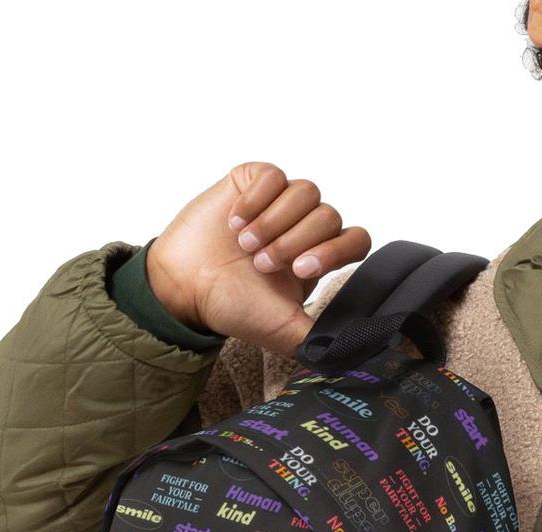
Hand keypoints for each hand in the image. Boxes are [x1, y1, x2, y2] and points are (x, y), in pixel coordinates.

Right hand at [144, 162, 371, 356]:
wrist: (185, 287)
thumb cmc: (233, 307)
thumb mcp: (285, 331)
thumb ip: (321, 337)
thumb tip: (354, 347)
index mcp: (317, 259)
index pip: (356, 240)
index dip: (334, 251)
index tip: (300, 270)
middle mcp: (304, 228)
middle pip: (329, 215)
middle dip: (294, 241)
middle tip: (261, 264)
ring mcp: (280, 202)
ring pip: (305, 192)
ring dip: (274, 221)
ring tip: (246, 244)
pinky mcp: (254, 181)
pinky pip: (273, 175)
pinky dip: (255, 200)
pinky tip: (235, 221)